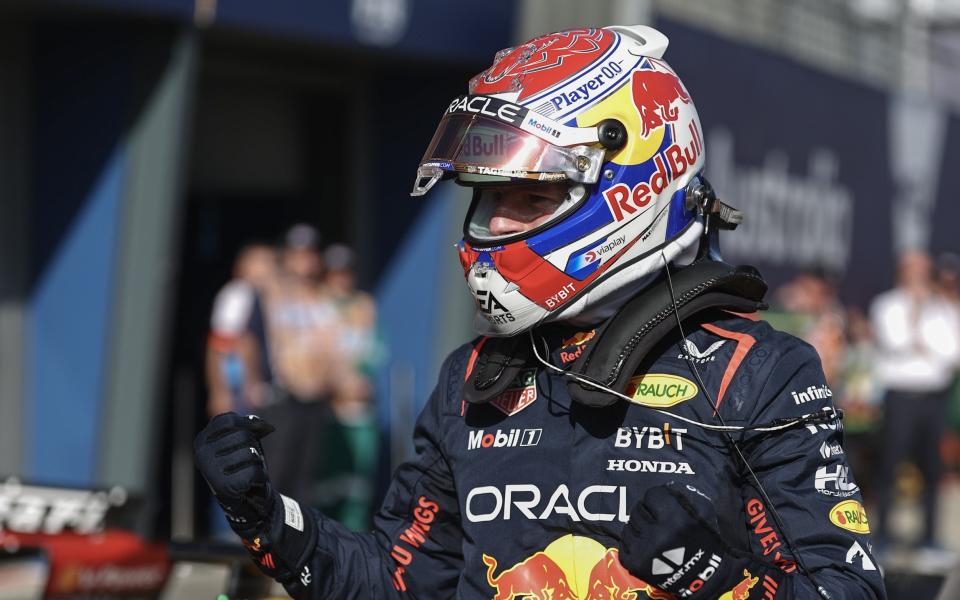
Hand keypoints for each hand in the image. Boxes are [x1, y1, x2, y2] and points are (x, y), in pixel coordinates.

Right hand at [194, 412, 275, 533]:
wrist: (247, 499)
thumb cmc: (244, 464)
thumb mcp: (243, 439)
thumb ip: (248, 425)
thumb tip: (266, 426)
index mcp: (201, 441)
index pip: (229, 420)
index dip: (247, 426)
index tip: (247, 440)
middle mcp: (201, 455)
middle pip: (242, 435)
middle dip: (252, 447)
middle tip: (246, 462)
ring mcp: (212, 471)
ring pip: (250, 453)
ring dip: (256, 463)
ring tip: (247, 472)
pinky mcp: (227, 487)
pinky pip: (255, 471)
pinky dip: (259, 477)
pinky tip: (249, 484)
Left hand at [620, 482, 781, 598]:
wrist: (703, 576)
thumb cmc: (703, 540)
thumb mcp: (703, 511)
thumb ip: (684, 493)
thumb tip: (665, 484)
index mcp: (676, 519)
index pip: (652, 494)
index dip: (659, 499)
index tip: (665, 506)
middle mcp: (658, 534)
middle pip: (639, 509)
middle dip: (648, 512)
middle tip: (659, 521)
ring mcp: (644, 550)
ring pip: (630, 524)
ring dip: (640, 526)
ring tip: (654, 534)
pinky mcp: (635, 563)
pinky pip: (624, 542)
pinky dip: (633, 542)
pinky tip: (646, 545)